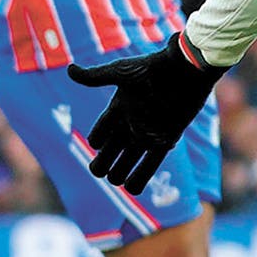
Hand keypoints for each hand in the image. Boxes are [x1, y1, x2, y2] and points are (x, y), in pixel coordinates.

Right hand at [65, 33, 226, 193]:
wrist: (186, 70)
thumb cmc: (153, 68)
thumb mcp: (121, 72)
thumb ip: (96, 77)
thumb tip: (70, 70)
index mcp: (119, 108)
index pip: (101, 131)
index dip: (97, 140)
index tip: (96, 143)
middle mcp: (133, 123)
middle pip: (114, 149)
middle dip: (105, 162)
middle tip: (99, 172)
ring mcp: (150, 132)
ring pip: (131, 158)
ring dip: (122, 171)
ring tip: (115, 181)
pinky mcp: (166, 139)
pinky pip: (152, 162)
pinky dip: (142, 175)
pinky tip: (132, 188)